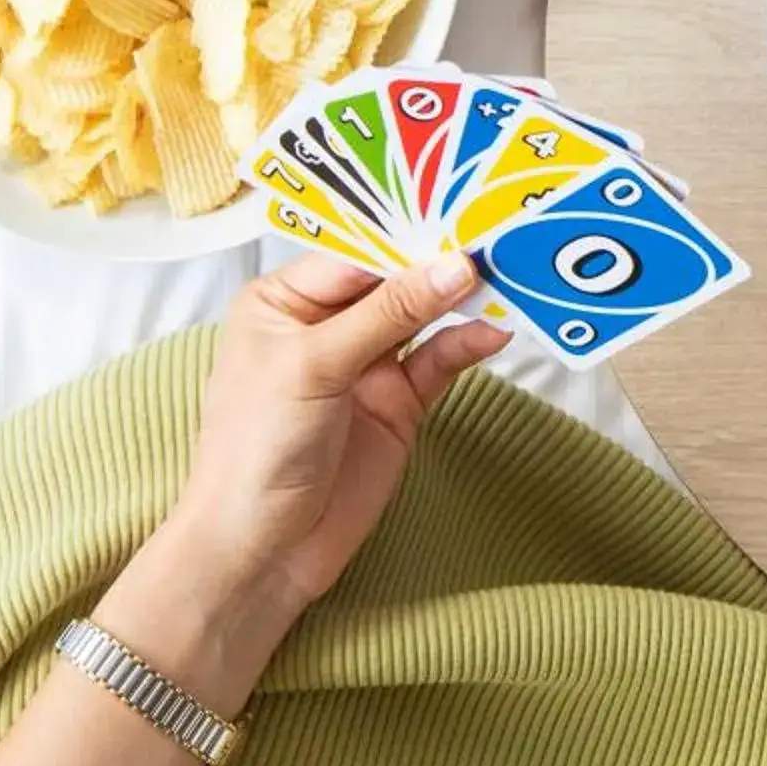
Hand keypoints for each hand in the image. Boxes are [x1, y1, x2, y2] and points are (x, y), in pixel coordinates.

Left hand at [158, 254, 507, 639]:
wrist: (261, 552)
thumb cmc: (255, 448)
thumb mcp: (314, 366)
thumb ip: (388, 313)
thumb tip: (456, 265)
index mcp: (285, 302)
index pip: (355, 253)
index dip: (407, 236)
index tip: (462, 213)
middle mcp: (326, 325)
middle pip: (395, 280)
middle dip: (442, 262)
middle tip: (498, 234)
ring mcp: (366, 365)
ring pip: (425, 317)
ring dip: (463, 300)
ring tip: (510, 276)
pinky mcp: (399, 402)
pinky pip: (440, 361)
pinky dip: (468, 344)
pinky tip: (493, 332)